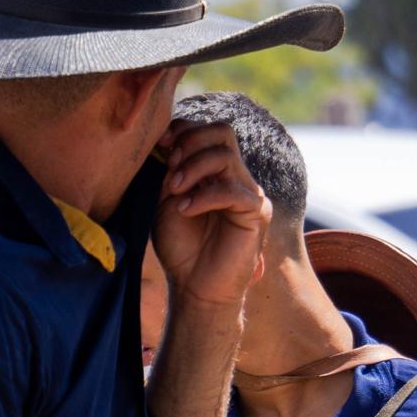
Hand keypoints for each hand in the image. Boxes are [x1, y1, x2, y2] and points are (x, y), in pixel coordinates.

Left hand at [153, 121, 269, 309]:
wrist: (194, 287)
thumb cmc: (180, 247)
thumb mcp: (167, 200)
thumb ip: (172, 170)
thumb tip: (168, 139)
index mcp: (214, 171)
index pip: (208, 131)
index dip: (184, 130)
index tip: (160, 146)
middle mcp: (235, 177)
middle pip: (222, 132)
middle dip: (190, 142)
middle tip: (170, 166)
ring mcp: (248, 193)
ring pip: (225, 155)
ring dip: (193, 168)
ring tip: (175, 191)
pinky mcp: (256, 213)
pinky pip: (233, 190)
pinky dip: (204, 196)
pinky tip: (186, 210)